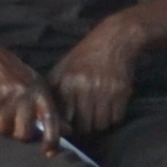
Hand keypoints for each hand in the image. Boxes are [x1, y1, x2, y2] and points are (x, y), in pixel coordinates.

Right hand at [0, 30, 54, 142]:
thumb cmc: (9, 73)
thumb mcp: (33, 85)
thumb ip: (47, 108)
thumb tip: (67, 130)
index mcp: (41, 91)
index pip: (52, 120)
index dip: (52, 139)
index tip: (49, 152)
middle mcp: (27, 94)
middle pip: (24, 134)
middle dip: (16, 133)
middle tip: (11, 121)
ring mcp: (7, 96)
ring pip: (4, 129)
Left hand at [48, 21, 146, 137]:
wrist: (116, 39)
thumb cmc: (85, 55)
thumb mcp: (63, 67)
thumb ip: (53, 91)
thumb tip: (44, 116)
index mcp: (68, 82)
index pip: (64, 119)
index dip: (66, 127)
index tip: (68, 126)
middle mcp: (86, 87)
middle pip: (84, 126)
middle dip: (84, 127)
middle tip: (84, 121)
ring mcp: (106, 90)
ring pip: (101, 125)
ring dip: (99, 123)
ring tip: (96, 114)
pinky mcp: (122, 92)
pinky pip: (116, 118)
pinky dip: (112, 117)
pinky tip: (108, 107)